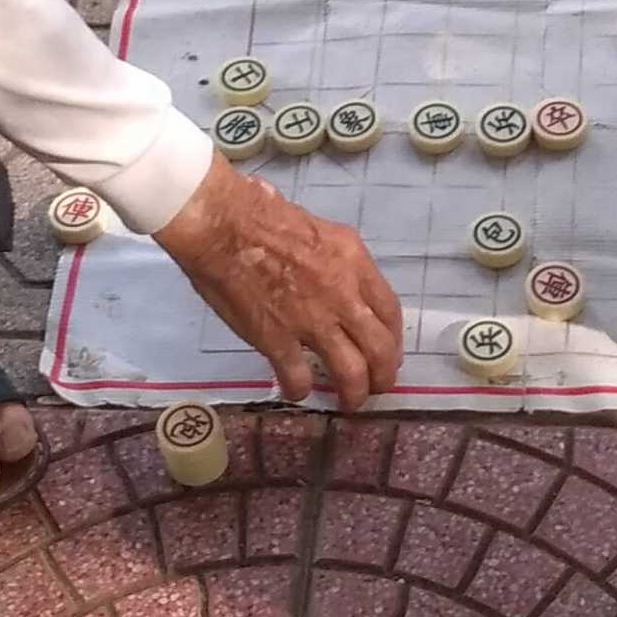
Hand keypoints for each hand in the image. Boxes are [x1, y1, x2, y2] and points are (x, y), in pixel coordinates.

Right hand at [151, 157, 405, 408]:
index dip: (393, 339)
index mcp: (354, 262)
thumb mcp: (320, 231)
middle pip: (380, 348)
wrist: (224, 223)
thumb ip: (337, 262)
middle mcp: (343, 294)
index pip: (390, 311)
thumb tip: (341, 283)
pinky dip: (300, 389)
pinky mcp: (278, 340)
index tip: (388, 351)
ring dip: (353, 393)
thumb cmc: (263, 215)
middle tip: (376, 386)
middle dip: (383, 375)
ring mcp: (312, 320)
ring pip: (351, 371)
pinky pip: (298, 377)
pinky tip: (297, 391)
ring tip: (348, 402)